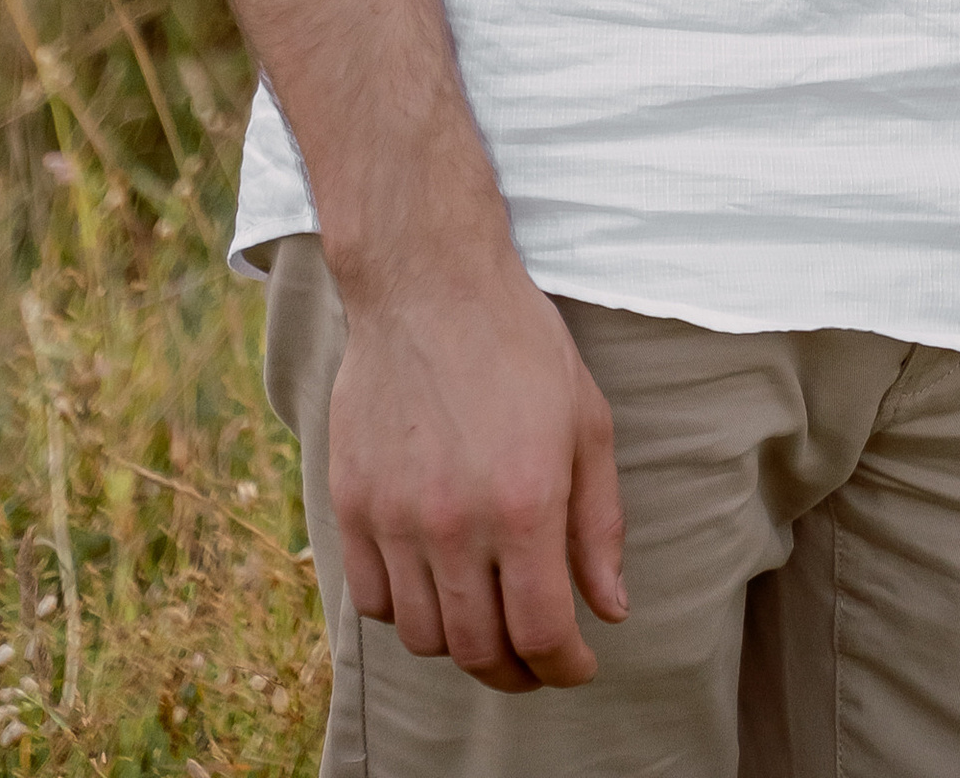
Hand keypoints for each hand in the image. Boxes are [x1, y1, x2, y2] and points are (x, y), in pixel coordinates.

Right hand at [327, 252, 626, 690]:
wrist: (429, 286)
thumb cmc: (521, 347)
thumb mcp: (587, 423)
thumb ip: (599, 525)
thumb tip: (609, 610)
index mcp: (524, 503)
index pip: (541, 633)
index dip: (564, 667)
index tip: (578, 665)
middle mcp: (454, 523)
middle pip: (479, 649)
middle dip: (516, 672)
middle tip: (536, 662)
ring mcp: (394, 517)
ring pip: (423, 635)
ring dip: (461, 644)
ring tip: (488, 620)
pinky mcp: (350, 504)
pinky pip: (372, 601)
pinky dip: (406, 612)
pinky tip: (436, 587)